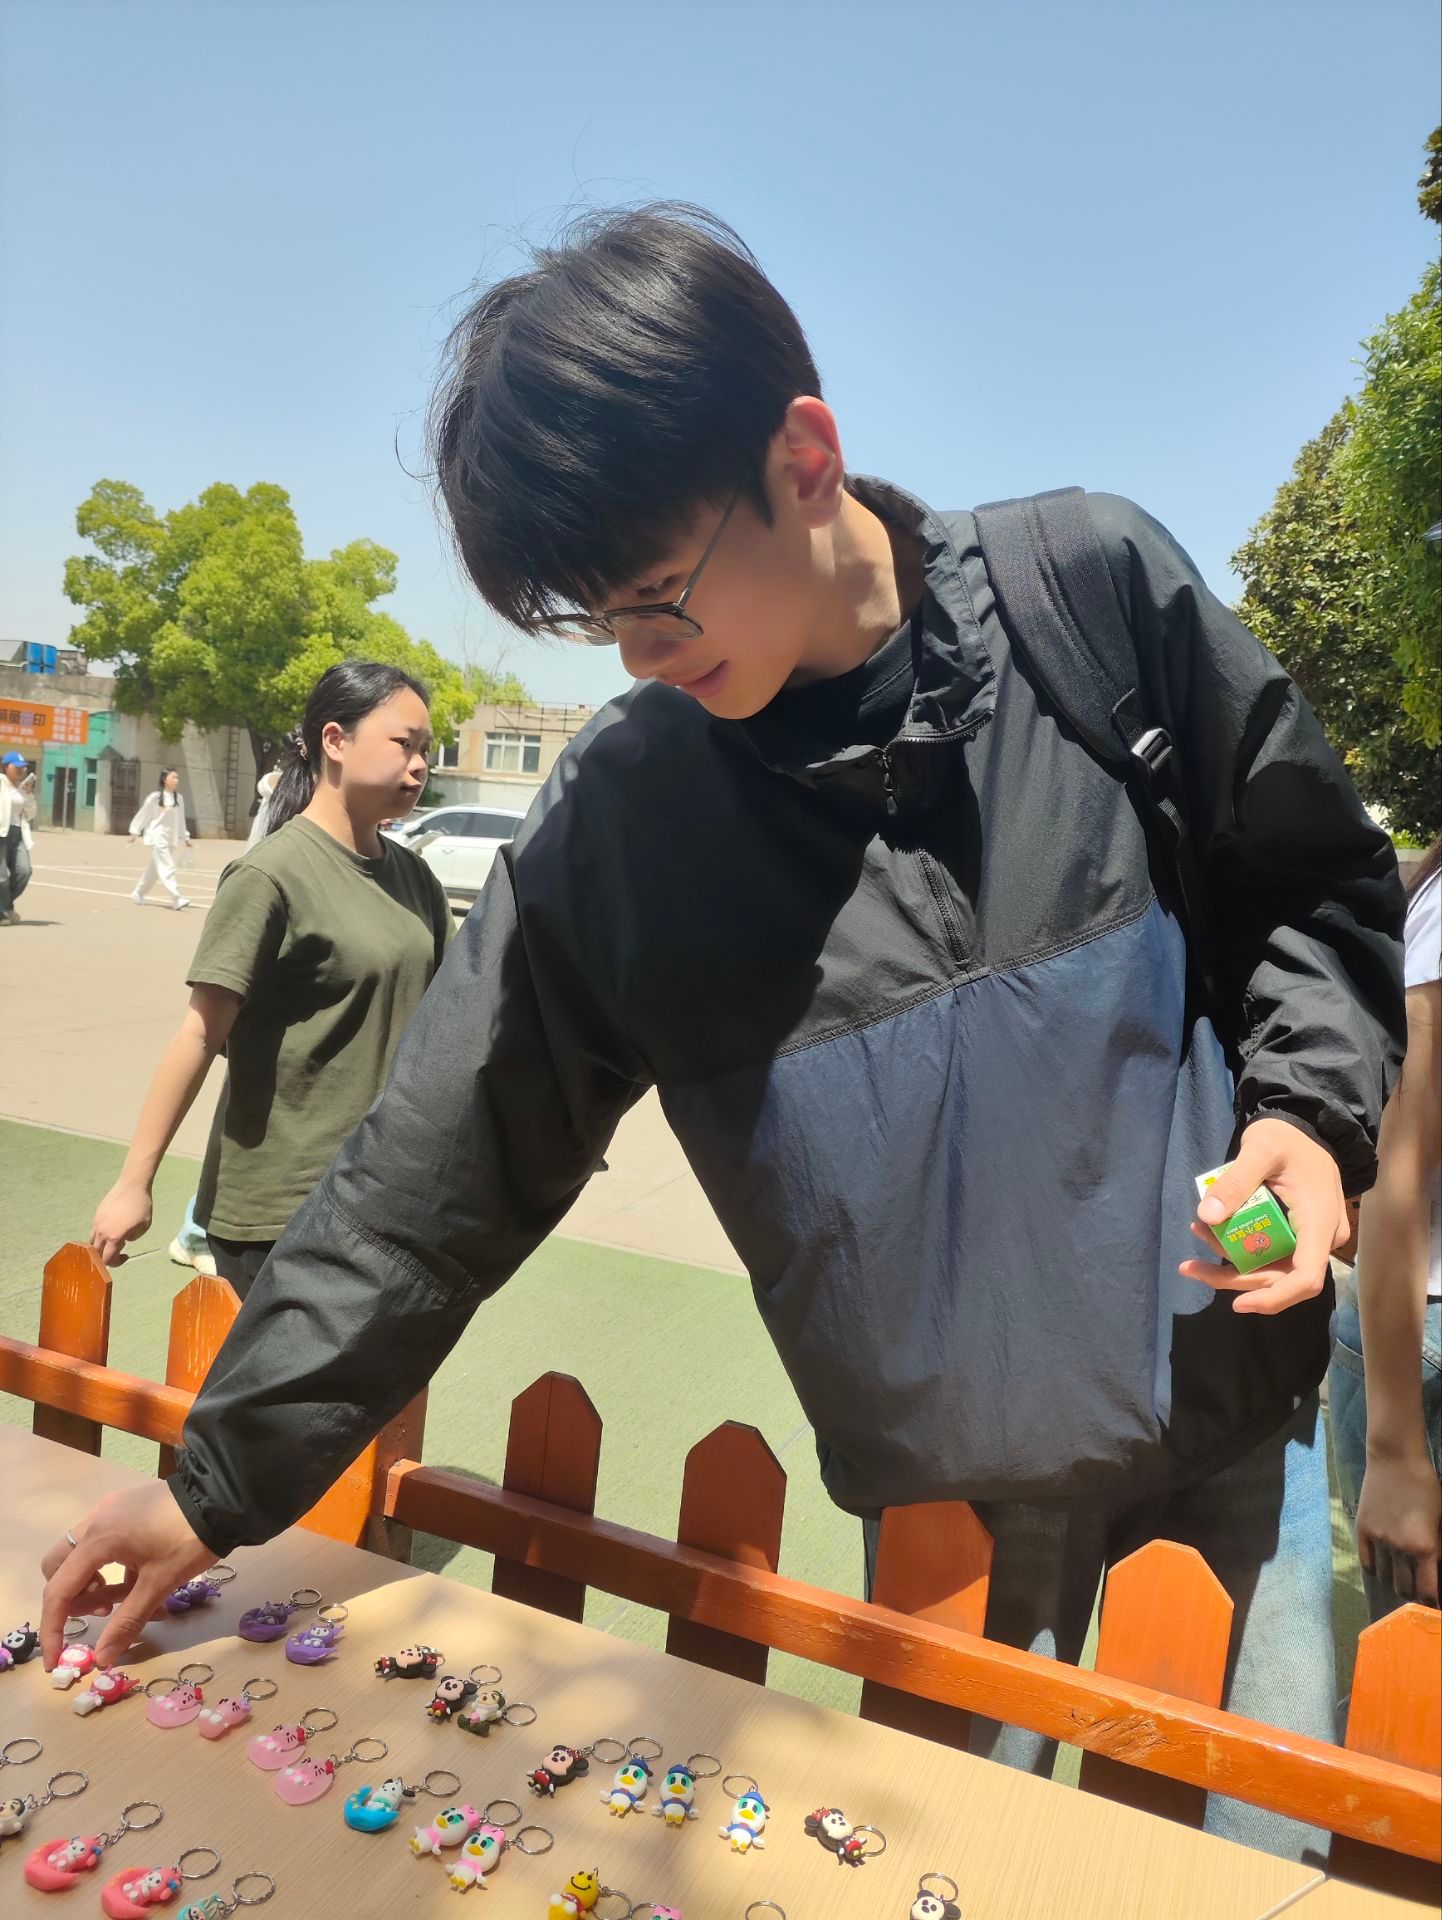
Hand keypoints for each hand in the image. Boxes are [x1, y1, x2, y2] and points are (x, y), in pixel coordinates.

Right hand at [39, 1482, 215, 1668]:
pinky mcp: (127, 1508)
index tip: (55, 1660)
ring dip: (98, 1584)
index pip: (59, 1591)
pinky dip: (114, 1567)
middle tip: (105, 1611)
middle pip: (61, 1568)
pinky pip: (105, 1543)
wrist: (224, 1497)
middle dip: (76, 1597)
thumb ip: (126, 1622)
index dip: (53, 1630)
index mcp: (98, 1539)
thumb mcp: (159, 1585)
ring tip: (129, 1598)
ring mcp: (111, 1511)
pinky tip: (143, 1580)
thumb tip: (101, 1659)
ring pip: (83, 1556)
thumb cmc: (189, 1540)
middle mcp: (96, 1520)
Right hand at [91, 1177, 152, 1266]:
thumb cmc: (141, 1206)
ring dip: (100, 1247)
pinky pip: (94, 1231)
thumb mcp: (144, 1227)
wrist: (132, 1185)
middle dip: (106, 1257)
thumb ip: (132, 1238)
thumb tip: (123, 1239)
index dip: (116, 1263)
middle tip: (118, 1252)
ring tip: (112, 1242)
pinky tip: (110, 1230)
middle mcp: (102, 1233)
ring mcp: (97, 1223)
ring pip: (92, 1243)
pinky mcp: (96, 1215)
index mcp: (114, 1238)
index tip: (126, 1255)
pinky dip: (99, 1236)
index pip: (108, 1259)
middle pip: (97, 1254)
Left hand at [1181, 1117, 1347, 1315]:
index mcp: (1319, 1222)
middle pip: (1281, 1277)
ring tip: (1197, 1232)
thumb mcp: (1259, 1149)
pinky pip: (1270, 1253)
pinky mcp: (1297, 1235)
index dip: (1275, 1297)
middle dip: (1235, 1276)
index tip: (1239, 1303)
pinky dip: (1239, 1248)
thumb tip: (1207, 1217)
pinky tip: (1209, 1230)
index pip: (1307, 1278)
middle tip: (1191, 1264)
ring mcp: (1310, 1239)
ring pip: (1272, 1268)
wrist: (1304, 1128)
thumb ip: (1235, 1182)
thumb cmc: (1286, 1138)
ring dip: (1232, 1262)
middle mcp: (1321, 1238)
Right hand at [1356, 1447, 1441, 1605]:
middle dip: (1413, 1593)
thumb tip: (1436, 1569)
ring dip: (1395, 1580)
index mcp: (1424, 1547)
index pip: (1427, 1590)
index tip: (1434, 1605)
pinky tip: (1383, 1567)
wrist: (1395, 1459)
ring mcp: (1378, 1540)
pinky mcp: (1362, 1530)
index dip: (1431, 1602)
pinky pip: (1367, 1562)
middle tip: (1419, 1589)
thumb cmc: (1426, 1486)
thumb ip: (1439, 1547)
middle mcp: (1399, 1549)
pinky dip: (1375, 1569)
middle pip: (1404, 1588)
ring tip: (1401, 1576)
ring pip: (1385, 1577)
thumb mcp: (1441, 1518)